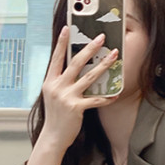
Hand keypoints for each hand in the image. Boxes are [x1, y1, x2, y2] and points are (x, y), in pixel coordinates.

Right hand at [39, 25, 119, 154]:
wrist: (53, 136)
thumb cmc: (56, 116)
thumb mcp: (53, 95)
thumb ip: (61, 82)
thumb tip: (74, 69)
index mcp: (50, 81)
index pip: (56, 58)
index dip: (61, 43)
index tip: (67, 28)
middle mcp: (57, 87)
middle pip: (76, 63)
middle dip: (90, 48)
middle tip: (101, 38)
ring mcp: (66, 97)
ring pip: (89, 77)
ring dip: (103, 66)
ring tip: (114, 56)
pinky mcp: (76, 108)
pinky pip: (95, 100)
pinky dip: (106, 98)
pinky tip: (115, 95)